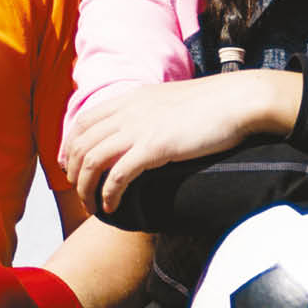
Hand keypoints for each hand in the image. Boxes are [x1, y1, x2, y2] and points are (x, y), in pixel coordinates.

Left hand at [61, 71, 300, 215]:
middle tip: (80, 195)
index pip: (84, 121)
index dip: (71, 146)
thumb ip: (154, 114)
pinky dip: (109, 194)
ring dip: (86, 188)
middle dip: (74, 172)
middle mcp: (127, 112)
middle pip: (82, 143)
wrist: (236, 101)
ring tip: (92, 207)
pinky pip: (118, 174)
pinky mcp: (155, 148)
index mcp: (130, 99)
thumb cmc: (214, 106)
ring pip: (93, 160)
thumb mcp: (173, 103)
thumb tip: (154, 130)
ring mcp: (139, 129)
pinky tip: (111, 208)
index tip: (72, 167)